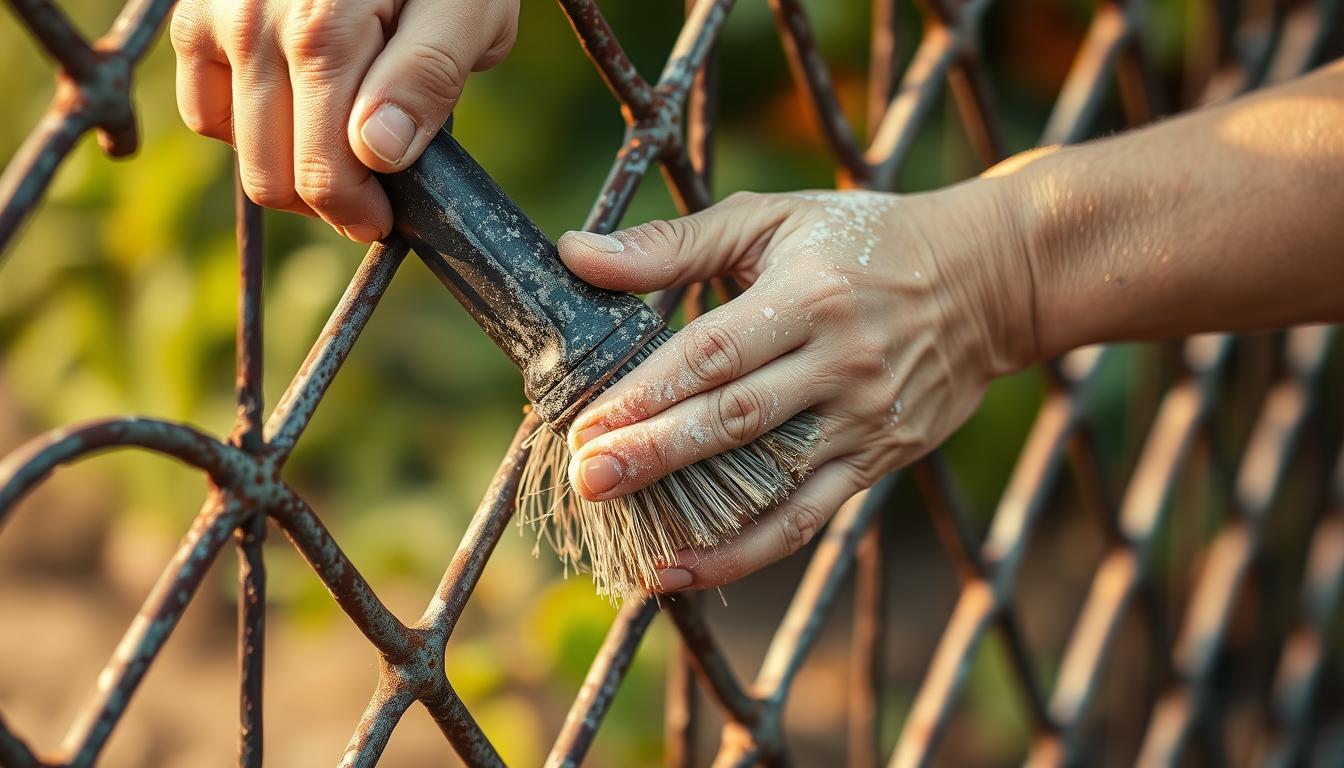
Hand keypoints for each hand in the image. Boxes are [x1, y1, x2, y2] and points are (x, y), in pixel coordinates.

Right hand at [170, 0, 518, 241]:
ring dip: (288, 167)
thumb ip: (427, 77)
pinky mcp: (194, 17)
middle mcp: (255, 23)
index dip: (360, 213)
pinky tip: (297, 113)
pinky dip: (246, 129)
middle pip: (273, 175)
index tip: (386, 215)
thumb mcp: (468, 10)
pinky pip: (204, 109)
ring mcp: (217, 18)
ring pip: (238, 150)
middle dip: (326, 200)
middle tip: (371, 191)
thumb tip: (379, 152)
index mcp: (325, 30)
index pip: (325, 174)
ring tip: (341, 144)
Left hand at [556, 186, 1034, 590]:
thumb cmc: (862, 241)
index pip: (714, 353)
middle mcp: (841, 362)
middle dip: (655, 455)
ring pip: (771, 482)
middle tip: (588, 482)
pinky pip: (806, 518)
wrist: (985, 281)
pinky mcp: (878, 460)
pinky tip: (685, 569)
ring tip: (629, 547)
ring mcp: (865, 419)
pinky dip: (745, 552)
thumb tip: (576, 253)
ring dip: (696, 520)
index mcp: (809, 296)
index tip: (585, 424)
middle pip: (735, 420)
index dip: (647, 393)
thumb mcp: (773, 220)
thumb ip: (674, 244)